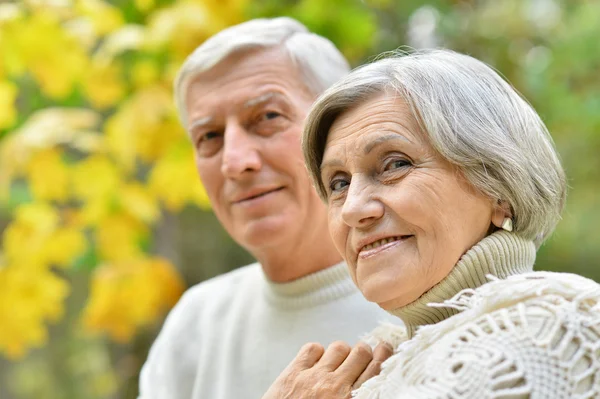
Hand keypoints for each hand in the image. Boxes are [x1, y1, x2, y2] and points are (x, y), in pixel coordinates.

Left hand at [262, 340, 393, 398]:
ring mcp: (313, 377)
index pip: (375, 371)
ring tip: (338, 361)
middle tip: (362, 354)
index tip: (384, 349)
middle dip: (364, 351)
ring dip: (341, 352)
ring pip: (339, 347)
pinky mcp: (293, 372)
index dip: (382, 356)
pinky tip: (316, 363)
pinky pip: (312, 348)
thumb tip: (363, 386)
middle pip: (361, 353)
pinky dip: (317, 353)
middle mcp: (335, 387)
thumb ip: (357, 397)